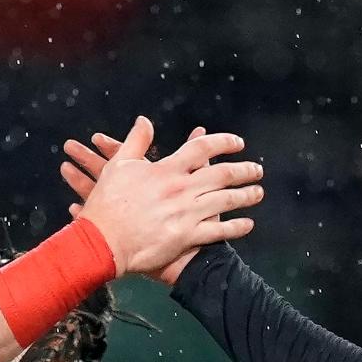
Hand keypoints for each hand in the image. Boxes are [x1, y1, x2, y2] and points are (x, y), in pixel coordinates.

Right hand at [68, 117, 262, 278]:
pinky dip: (236, 227)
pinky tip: (248, 224)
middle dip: (245, 170)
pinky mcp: (186, 238)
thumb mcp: (118, 166)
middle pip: (223, 175)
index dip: (224, 142)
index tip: (237, 143)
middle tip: (257, 169)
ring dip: (246, 196)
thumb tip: (144, 120)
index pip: (202, 148)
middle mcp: (181, 189)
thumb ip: (135, 141)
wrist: (102, 242)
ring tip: (258, 193)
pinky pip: (218, 231)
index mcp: (167, 170)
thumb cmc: (107, 204)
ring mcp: (186, 214)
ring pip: (226, 201)